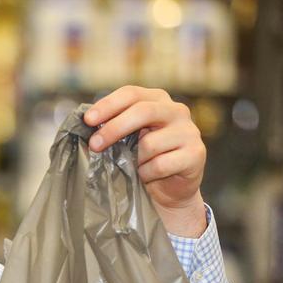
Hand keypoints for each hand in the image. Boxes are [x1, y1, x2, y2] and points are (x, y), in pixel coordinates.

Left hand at [83, 86, 207, 236]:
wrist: (170, 189)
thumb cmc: (144, 160)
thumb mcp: (127, 139)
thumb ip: (114, 127)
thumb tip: (85, 125)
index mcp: (158, 100)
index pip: (131, 93)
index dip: (108, 105)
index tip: (88, 120)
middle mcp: (176, 111)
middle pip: (142, 111)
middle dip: (114, 128)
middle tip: (95, 145)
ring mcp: (189, 131)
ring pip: (150, 143)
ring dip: (134, 160)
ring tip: (135, 167)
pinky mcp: (196, 153)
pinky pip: (160, 164)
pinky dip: (147, 174)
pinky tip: (148, 176)